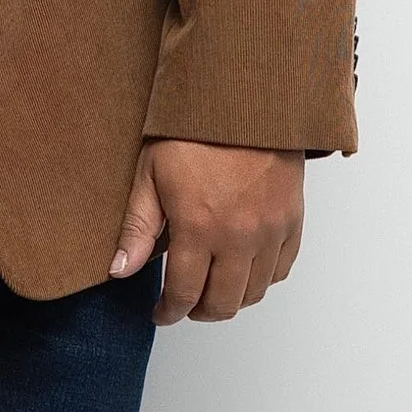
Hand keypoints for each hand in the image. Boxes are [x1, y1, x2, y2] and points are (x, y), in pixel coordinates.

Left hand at [110, 139, 304, 325]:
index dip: (170, 312)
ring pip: (255, 292)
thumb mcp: (150, 173)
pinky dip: (262, 279)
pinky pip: (281, 269)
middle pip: (223, 303)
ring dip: (231, 300)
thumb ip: (136, 228)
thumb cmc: (195, 129)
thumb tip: (120, 271)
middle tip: (186, 306)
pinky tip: (244, 270)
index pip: (184, 294)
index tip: (162, 313)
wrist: (246, 97)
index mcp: (199, 228)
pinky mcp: (292, 219)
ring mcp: (270, 230)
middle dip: (199, 312)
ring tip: (213, 289)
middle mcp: (239, 236)